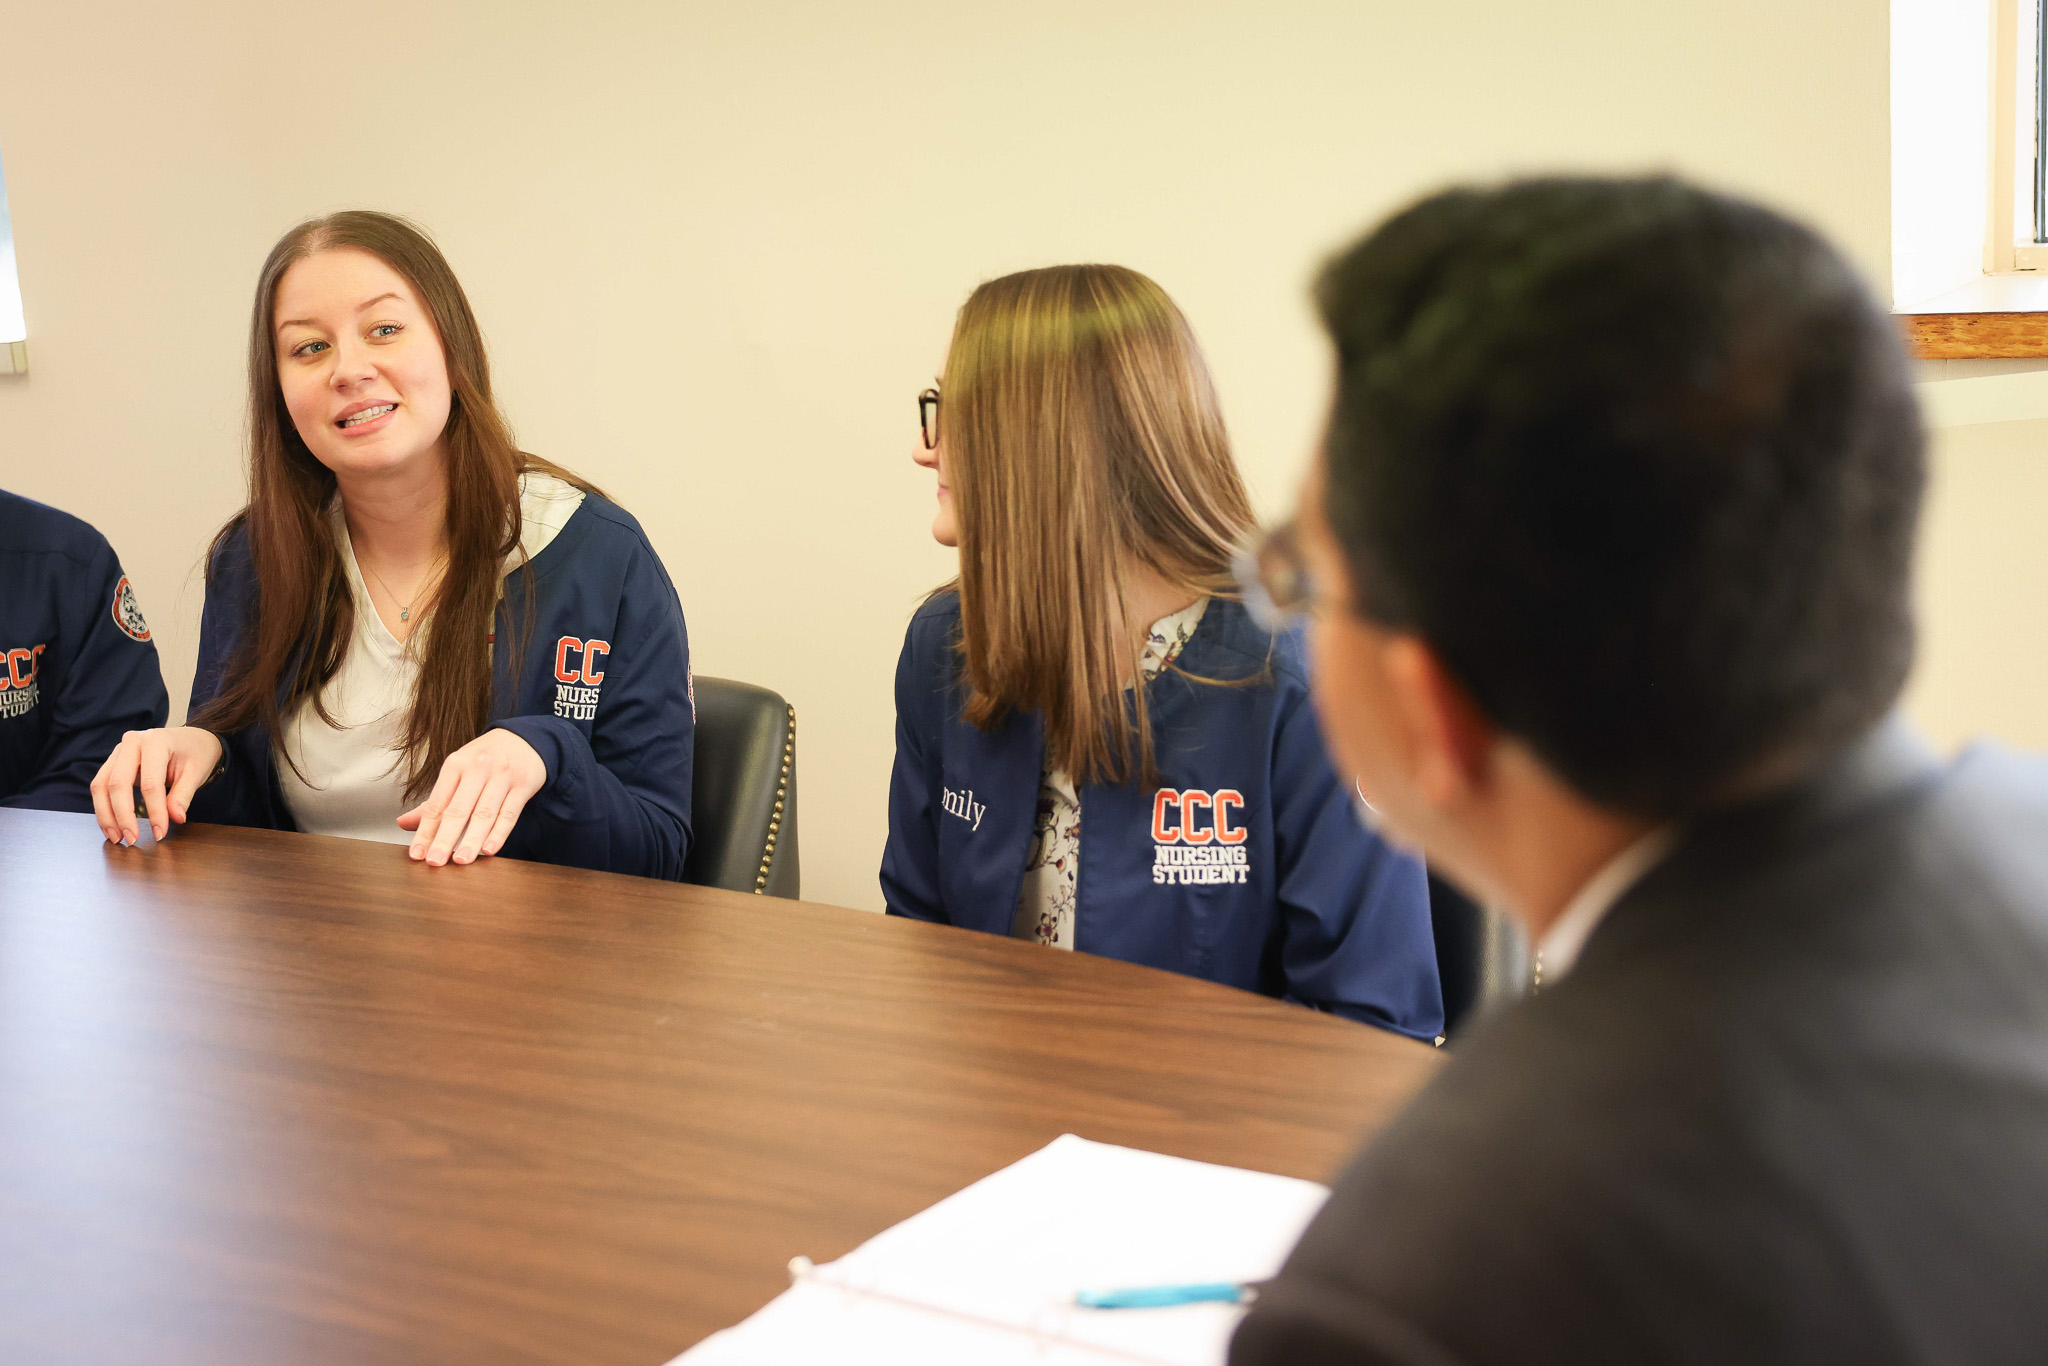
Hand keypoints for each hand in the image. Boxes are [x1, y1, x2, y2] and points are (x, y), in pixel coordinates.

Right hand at [90, 726, 223, 844]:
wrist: (190, 739)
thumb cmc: (195, 753)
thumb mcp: (196, 773)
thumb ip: (183, 795)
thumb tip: (175, 818)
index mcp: (156, 741)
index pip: (151, 783)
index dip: (154, 811)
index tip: (159, 833)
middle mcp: (131, 742)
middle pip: (117, 784)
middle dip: (123, 816)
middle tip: (132, 839)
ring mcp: (118, 751)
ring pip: (101, 786)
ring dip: (106, 815)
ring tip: (117, 838)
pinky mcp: (112, 762)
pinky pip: (101, 786)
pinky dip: (104, 808)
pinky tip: (112, 826)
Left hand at [397, 728, 546, 866]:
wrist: (525, 738)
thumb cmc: (486, 759)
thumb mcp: (457, 771)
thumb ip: (434, 801)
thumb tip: (403, 823)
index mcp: (456, 765)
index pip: (437, 804)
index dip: (425, 830)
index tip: (417, 853)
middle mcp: (477, 769)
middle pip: (458, 809)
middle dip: (445, 838)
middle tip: (435, 861)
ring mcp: (501, 776)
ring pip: (484, 813)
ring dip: (472, 840)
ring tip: (461, 861)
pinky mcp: (523, 785)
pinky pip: (509, 813)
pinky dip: (499, 833)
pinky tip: (489, 849)